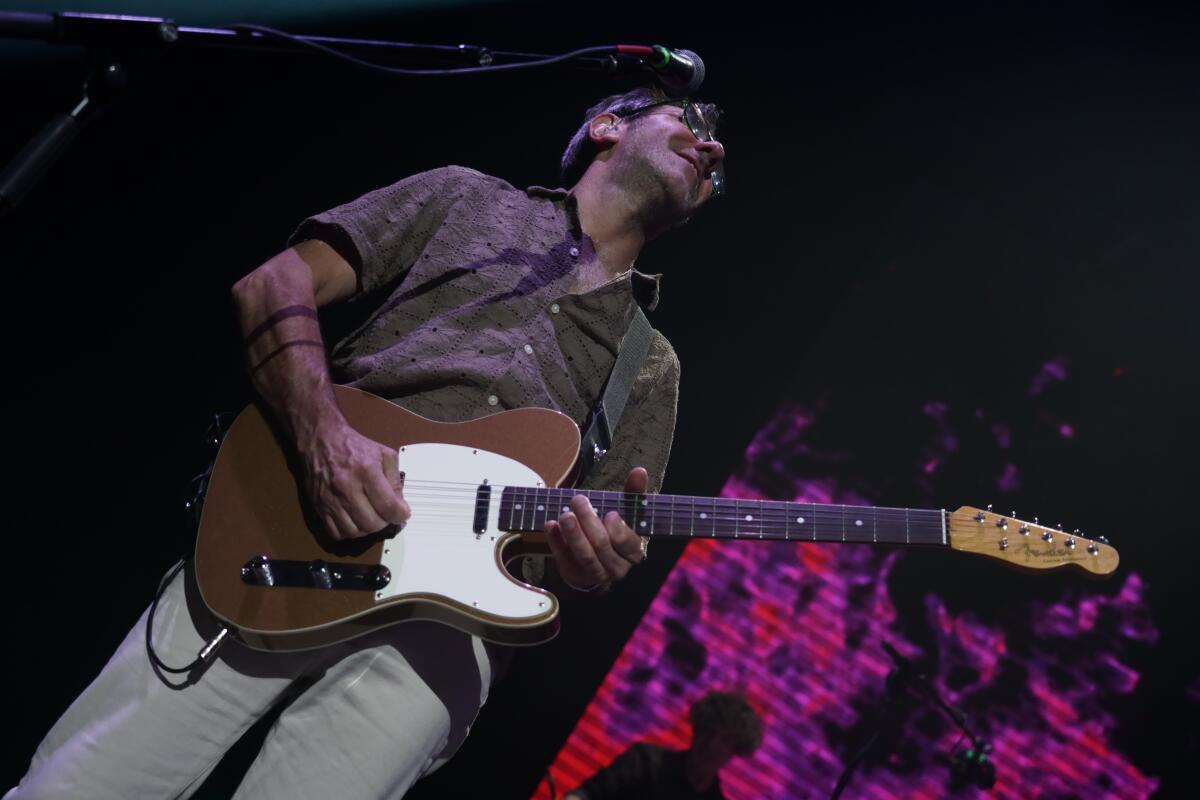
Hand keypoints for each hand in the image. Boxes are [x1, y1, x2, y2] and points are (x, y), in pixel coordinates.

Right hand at [298, 422, 410, 540]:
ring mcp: (331, 499)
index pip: (388, 506)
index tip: (402, 513)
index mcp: (366, 471)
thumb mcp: (383, 454)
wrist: (321, 439)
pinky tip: (354, 521)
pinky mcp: (319, 506)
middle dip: (384, 522)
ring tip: (370, 517)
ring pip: (354, 532)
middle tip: (386, 514)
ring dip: (366, 530)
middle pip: (371, 523)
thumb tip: (399, 504)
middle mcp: (347, 487)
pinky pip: (335, 532)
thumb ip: (395, 479)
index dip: (400, 515)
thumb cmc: (354, 446)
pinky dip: (348, 532)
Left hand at [544, 467, 648, 590]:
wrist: (599, 560)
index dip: (618, 529)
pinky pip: (564, 559)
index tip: (610, 513)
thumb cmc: (615, 530)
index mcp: (633, 552)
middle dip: (589, 522)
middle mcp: (617, 567)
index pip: (628, 543)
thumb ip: (634, 493)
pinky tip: (550, 525)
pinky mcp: (574, 575)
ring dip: (573, 534)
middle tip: (578, 500)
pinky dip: (556, 542)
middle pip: (602, 546)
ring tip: (565, 515)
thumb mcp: (626, 513)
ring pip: (585, 556)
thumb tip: (640, 470)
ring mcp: (595, 574)